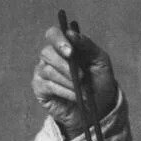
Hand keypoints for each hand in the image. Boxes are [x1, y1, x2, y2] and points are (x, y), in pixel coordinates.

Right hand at [32, 24, 118, 138]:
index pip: (53, 34)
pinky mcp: (40, 88)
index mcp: (65, 46)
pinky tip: (76, 96)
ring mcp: (43, 72)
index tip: (71, 52)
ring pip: (49, 71)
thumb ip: (87, 45)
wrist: (99, 107)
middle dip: (65, 65)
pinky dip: (64, 91)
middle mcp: (51, 57)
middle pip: (47, 53)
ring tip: (83, 89)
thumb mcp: (100, 61)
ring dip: (68, 81)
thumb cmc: (100, 81)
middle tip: (81, 76)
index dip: (59, 41)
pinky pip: (48, 86)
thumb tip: (72, 34)